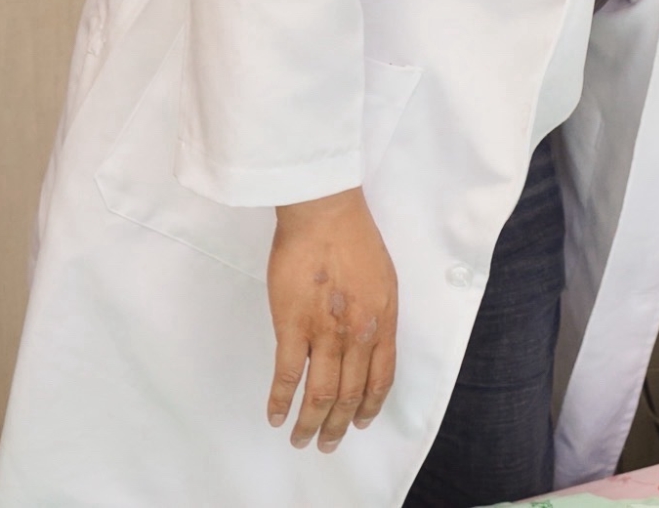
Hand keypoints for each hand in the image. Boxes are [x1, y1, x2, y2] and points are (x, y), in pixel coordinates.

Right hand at [267, 187, 398, 452]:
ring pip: (320, 394)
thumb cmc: (355, 238)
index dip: (369, 405)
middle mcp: (358, 335)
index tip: (360, 422)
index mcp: (383, 321)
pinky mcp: (292, 326)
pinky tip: (274, 416)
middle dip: (338, 426)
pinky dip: (279, 400)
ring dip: (310, 423)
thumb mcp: (383, 279)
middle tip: (328, 445)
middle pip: (349, 394)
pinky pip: (287, 374)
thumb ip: (376, 314)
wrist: (326, 214)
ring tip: (301, 440)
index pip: (381, 378)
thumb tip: (368, 341)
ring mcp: (325, 333)